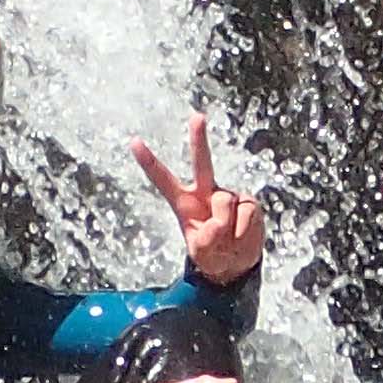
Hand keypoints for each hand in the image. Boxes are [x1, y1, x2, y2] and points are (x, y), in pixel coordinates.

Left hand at [130, 113, 264, 286]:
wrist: (237, 265)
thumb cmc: (213, 255)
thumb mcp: (201, 252)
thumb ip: (207, 239)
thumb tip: (220, 222)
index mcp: (184, 202)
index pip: (163, 179)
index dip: (149, 162)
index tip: (134, 141)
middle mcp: (207, 193)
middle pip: (202, 163)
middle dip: (199, 139)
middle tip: (197, 116)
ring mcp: (229, 196)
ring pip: (224, 204)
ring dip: (227, 231)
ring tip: (228, 243)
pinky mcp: (249, 203)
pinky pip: (246, 214)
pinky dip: (244, 233)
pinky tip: (241, 239)